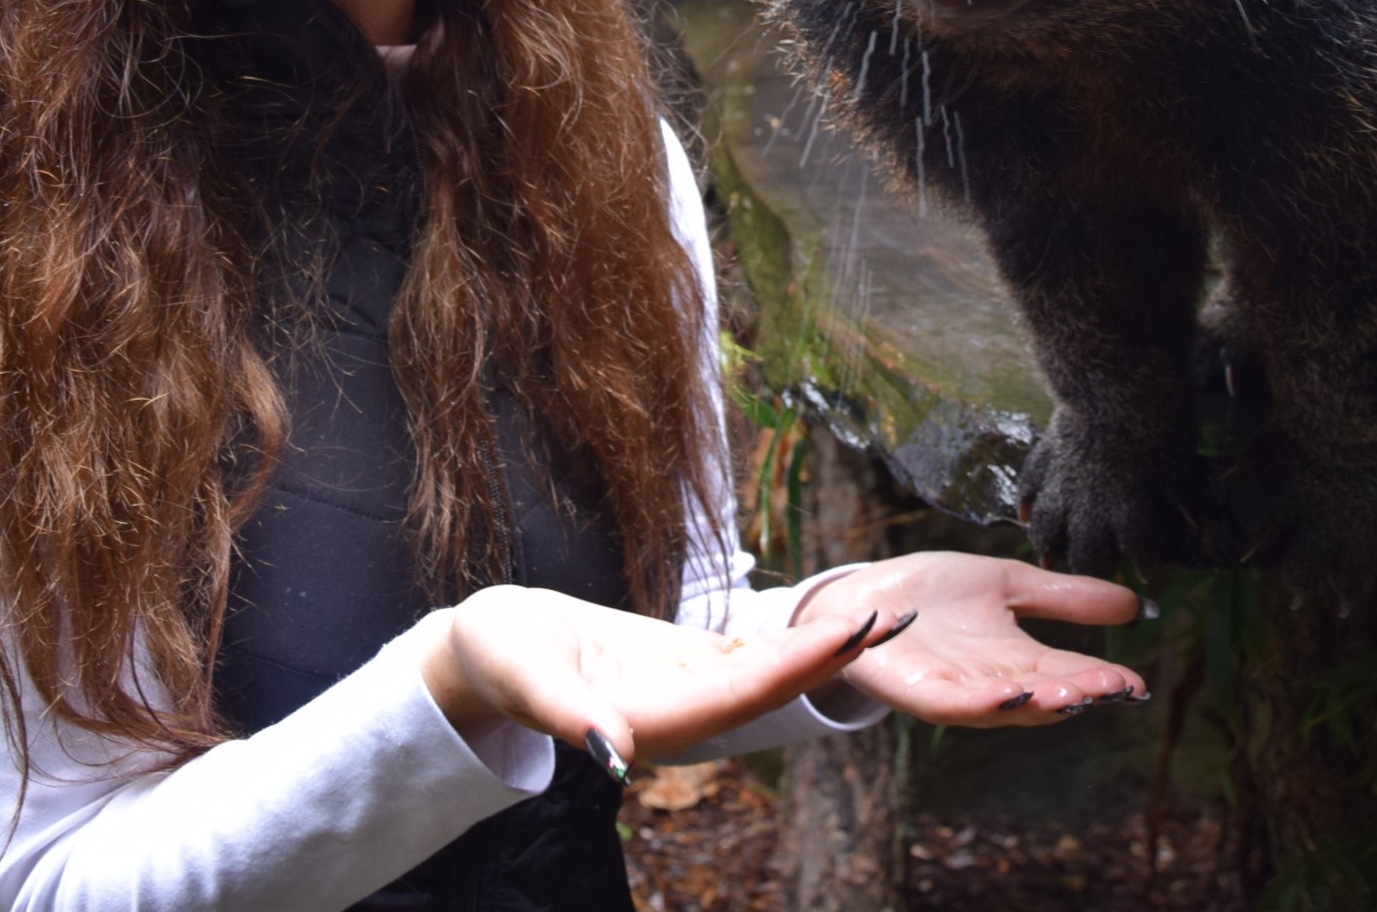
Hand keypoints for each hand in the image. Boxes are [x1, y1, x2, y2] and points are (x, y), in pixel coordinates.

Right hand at [420, 584, 895, 774]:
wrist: (485, 647)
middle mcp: (677, 714)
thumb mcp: (521, 673)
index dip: (794, 667)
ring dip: (822, 650)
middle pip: (767, 687)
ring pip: (765, 673)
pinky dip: (790, 640)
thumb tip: (613, 759)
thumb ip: (567, 714)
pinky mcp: (680, 665)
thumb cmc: (494, 654)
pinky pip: (747, 656)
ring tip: (883, 618)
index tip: (846, 635)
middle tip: (891, 618)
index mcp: (645, 722)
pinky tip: (832, 625)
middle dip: (828, 657)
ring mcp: (683, 690)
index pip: (736, 695)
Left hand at [795, 552, 1146, 725]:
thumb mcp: (1009, 583)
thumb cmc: (933, 592)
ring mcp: (956, 690)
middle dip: (1080, 694)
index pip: (1068, 672)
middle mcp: (993, 681)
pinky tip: (1010, 694)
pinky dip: (982, 703)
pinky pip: (954, 704)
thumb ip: (1064, 596)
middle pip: (1044, 694)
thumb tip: (1135, 603)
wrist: (864, 595)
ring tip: (1077, 694)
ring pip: (1006, 705)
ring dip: (1040, 702)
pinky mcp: (919, 691)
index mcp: (1017, 658)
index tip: (1136, 683)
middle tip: (1115, 690)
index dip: (1102, 679)